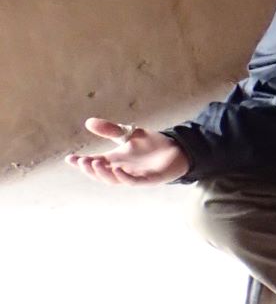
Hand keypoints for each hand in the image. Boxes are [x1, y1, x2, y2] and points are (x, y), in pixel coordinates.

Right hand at [65, 117, 188, 185]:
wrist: (177, 148)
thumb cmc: (151, 144)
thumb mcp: (128, 133)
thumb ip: (110, 129)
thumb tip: (88, 122)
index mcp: (114, 160)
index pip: (94, 163)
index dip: (81, 162)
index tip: (69, 158)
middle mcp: (122, 170)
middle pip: (101, 174)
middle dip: (90, 169)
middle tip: (81, 161)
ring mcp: (134, 176)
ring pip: (114, 180)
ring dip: (103, 173)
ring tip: (94, 163)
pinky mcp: (149, 179)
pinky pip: (133, 181)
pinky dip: (124, 177)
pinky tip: (116, 169)